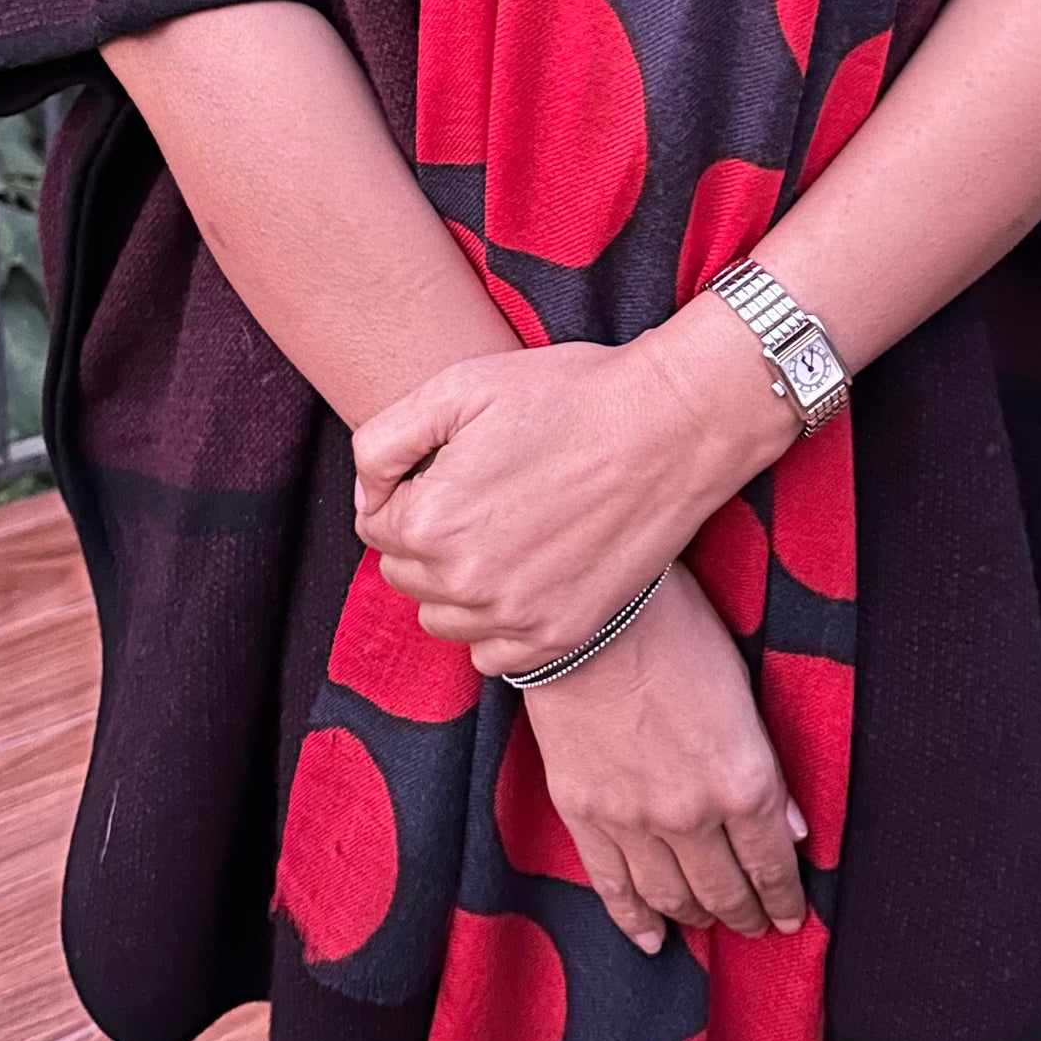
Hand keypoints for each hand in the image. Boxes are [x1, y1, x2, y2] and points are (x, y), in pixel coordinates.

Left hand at [352, 298, 797, 677]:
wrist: (673, 426)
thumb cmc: (568, 395)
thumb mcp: (458, 386)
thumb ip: (384, 441)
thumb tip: (368, 494)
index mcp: (430, 520)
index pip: (374, 523)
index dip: (408, 488)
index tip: (454, 464)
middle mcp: (465, 581)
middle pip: (405, 572)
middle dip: (428, 534)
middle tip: (484, 491)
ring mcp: (515, 616)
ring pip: (443, 617)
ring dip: (457, 582)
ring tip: (504, 531)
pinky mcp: (561, 635)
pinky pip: (492, 654)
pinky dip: (497, 624)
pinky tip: (526, 576)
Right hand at [524, 563, 808, 951]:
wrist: (588, 615)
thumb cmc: (674, 630)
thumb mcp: (740, 688)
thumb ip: (764, 765)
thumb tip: (788, 827)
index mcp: (742, 779)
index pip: (772, 864)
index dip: (784, 898)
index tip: (790, 917)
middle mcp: (692, 814)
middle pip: (724, 890)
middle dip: (744, 913)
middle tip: (754, 924)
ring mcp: (633, 820)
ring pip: (672, 897)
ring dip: (696, 917)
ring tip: (708, 922)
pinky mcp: (584, 814)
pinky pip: (612, 887)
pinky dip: (634, 920)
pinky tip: (650, 940)